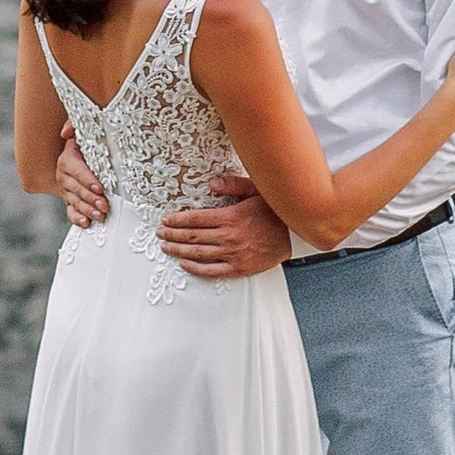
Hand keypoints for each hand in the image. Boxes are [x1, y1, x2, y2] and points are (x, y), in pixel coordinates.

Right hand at [57, 129, 108, 228]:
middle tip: (105, 206)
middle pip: (76, 189)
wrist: (85, 153)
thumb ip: (75, 126)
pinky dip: (77, 218)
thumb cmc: (88, 142)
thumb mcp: (83, 131)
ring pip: (75, 202)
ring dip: (88, 210)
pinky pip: (70, 211)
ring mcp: (66, 190)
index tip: (101, 188)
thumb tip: (65, 132)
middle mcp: (63, 175)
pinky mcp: (69, 200)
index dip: (88, 180)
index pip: (77, 171)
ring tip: (101, 216)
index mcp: (67, 159)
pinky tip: (87, 223)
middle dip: (91, 199)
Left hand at [159, 176, 290, 279]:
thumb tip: (210, 183)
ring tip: (165, 247)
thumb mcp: (256, 189)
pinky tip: (184, 263)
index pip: (196, 219)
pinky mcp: (239, 268)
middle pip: (193, 236)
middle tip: (159, 233)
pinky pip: (212, 271)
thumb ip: (232, 185)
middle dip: (173, 234)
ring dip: (178, 249)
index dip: (178, 220)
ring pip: (198, 253)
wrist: (295, 235)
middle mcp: (229, 237)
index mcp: (230, 217)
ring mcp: (233, 254)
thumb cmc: (275, 210)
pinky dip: (195, 268)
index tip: (165, 220)